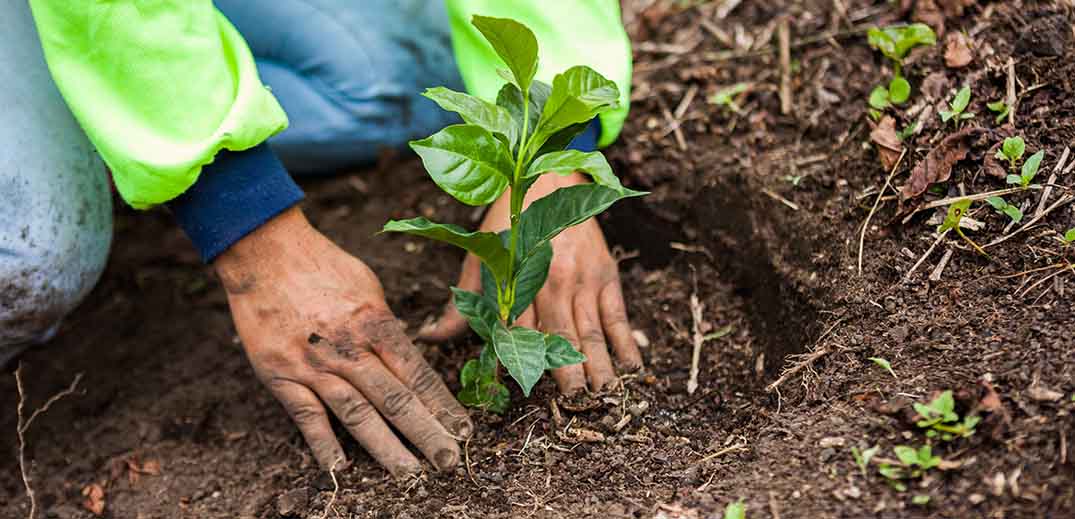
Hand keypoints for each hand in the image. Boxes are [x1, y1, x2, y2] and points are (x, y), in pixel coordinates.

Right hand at [215, 207, 470, 474]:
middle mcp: (349, 349)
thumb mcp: (369, 287)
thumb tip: (406, 353)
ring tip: (409, 473)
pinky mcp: (281, 375)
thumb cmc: (323, 265)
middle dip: (426, 433)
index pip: (418, 374)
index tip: (463, 430)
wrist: (264, 252)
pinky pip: (306, 416)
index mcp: (376, 324)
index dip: (443, 406)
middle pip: (395, 399)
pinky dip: (323, 444)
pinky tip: (340, 467)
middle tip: (448, 462)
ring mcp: (314, 365)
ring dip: (385, 447)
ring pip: (357, 414)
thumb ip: (386, 325)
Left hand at [421, 173, 642, 393]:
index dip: (520, 363)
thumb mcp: (478, 259)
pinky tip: (632, 366)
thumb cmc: (507, 224)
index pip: (517, 332)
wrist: (547, 176)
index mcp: (517, 281)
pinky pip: (618, 314)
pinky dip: (626, 341)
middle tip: (576, 404)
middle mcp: (551, 282)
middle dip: (569, 372)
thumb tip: (430, 338)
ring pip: (592, 330)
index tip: (524, 392)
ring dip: (600, 364)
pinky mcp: (606, 274)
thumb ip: (460, 304)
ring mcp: (582, 280)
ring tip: (606, 395)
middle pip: (560, 336)